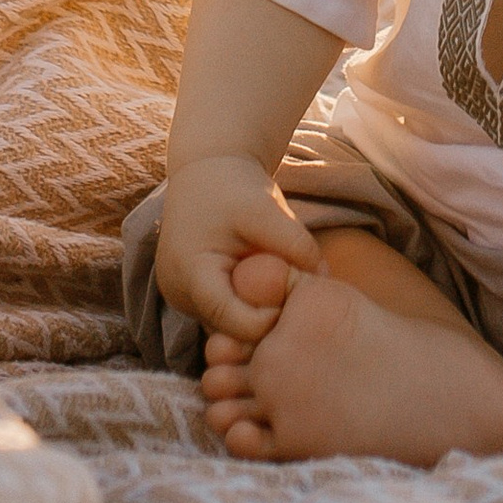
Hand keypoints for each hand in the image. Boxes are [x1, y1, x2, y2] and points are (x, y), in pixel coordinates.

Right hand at [153, 149, 321, 339]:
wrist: (206, 170)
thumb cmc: (233, 186)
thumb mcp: (266, 209)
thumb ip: (295, 243)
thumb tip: (322, 279)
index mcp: (190, 275)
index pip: (235, 323)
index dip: (271, 318)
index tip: (294, 292)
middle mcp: (179, 295)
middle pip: (230, 332)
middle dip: (266, 319)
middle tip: (294, 295)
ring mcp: (183, 299)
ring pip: (228, 328)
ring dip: (257, 315)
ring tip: (281, 286)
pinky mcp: (194, 297)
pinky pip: (225, 315)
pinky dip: (248, 307)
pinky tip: (268, 287)